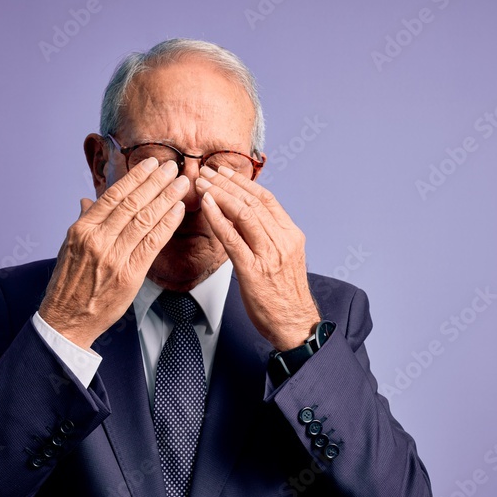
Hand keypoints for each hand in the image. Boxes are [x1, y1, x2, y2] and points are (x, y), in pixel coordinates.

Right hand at [38, 158, 188, 348]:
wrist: (67, 319)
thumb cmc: (69, 285)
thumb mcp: (68, 248)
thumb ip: (83, 222)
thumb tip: (88, 201)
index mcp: (82, 230)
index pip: (112, 196)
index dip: (134, 177)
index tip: (149, 164)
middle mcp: (97, 240)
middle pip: (132, 203)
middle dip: (155, 182)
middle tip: (172, 167)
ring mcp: (114, 257)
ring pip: (145, 219)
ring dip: (166, 198)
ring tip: (180, 184)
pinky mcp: (129, 274)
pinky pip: (153, 243)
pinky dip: (167, 224)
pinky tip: (178, 211)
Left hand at [196, 165, 319, 350]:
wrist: (294, 324)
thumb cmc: (285, 296)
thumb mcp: (283, 259)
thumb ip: (268, 237)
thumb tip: (243, 219)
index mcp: (291, 235)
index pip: (266, 199)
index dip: (243, 182)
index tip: (225, 172)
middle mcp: (282, 241)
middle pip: (252, 202)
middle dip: (226, 183)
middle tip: (206, 172)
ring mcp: (268, 255)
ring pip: (243, 214)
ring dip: (219, 195)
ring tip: (202, 184)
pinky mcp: (252, 271)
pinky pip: (232, 239)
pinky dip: (217, 219)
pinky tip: (206, 206)